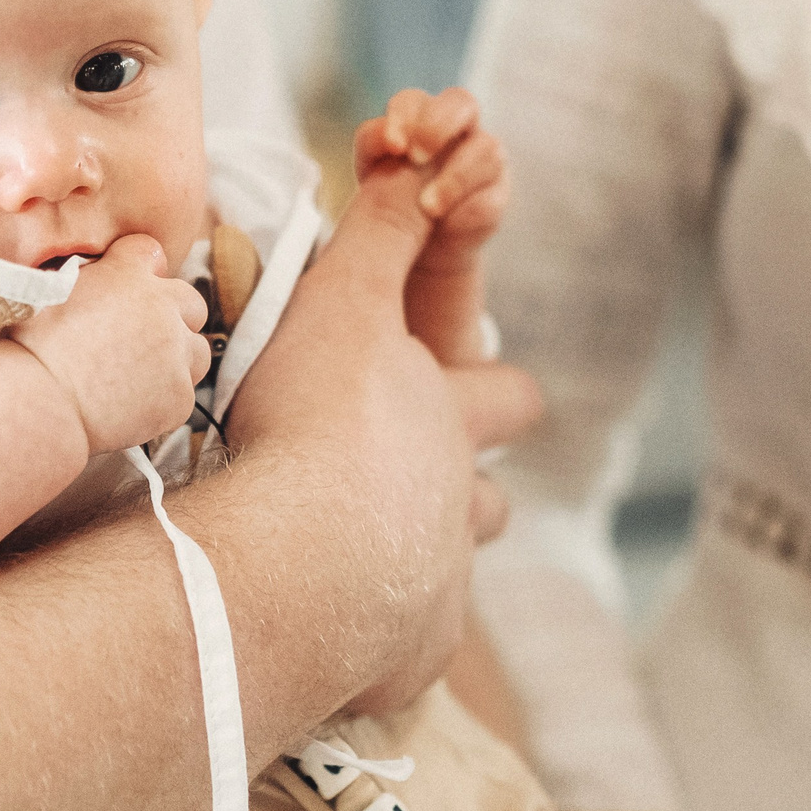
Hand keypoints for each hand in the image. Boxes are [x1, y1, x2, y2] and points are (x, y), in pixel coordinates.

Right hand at [10, 234, 208, 453]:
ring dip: (177, 360)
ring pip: (196, 352)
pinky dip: (162, 401)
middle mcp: (162, 308)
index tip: (129, 291)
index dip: (140, 272)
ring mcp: (176, 354)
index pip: (151, 253)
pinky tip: (130, 407)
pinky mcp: (180, 396)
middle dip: (173, 318)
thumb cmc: (30, 348)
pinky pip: (183, 395)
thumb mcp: (49, 290)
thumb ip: (88, 279)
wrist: (39, 403)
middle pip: (191, 304)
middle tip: (141, 341)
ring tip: (138, 377)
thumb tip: (95, 278)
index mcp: (127, 275)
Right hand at [223, 155, 540, 715]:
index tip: (481, 389)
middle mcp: (460, 510)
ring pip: (455, 578)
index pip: (507, 393)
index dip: (497, 388)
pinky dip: (375, 651)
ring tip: (375, 569)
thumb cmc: (317, 425)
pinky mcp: (402, 662)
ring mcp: (439, 592)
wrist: (303, 561)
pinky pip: (401, 661)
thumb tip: (423, 148)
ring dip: (424, 568)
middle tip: (430, 489)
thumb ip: (381, 231)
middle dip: (473, 491)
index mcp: (452, 423)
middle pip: (494, 503)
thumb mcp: (344, 302)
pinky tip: (338, 647)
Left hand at [355, 88, 509, 271]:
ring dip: (455, 178)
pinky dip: (467, 213)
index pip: (412, 103)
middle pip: (461, 103)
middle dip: (439, 126)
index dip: (404, 117)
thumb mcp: (368, 177)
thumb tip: (389, 140)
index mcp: (419, 120)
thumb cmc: (389, 205)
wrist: (415, 253)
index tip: (394, 146)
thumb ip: (374, 148)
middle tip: (416, 157)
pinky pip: (490, 199)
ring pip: (487, 149)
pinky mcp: (495, 199)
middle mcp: (457, 131)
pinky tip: (446, 227)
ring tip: (428, 207)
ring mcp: (482, 162)